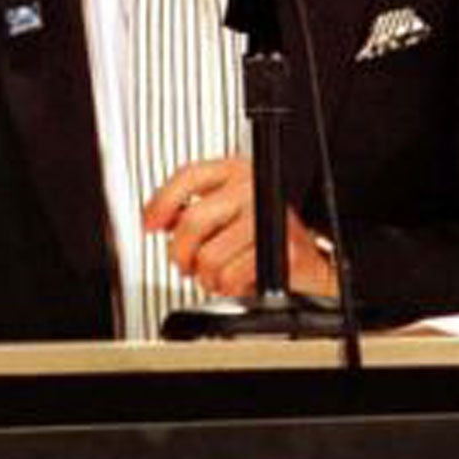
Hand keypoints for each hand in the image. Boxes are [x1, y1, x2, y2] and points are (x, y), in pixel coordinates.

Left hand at [142, 155, 336, 299]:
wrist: (308, 263)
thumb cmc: (262, 237)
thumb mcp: (227, 211)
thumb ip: (193, 208)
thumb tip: (160, 219)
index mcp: (236, 171)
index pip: (189, 176)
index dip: (162, 201)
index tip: (150, 224)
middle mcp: (253, 188)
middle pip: (193, 220)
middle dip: (180, 252)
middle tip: (185, 264)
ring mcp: (267, 217)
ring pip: (208, 256)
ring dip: (207, 276)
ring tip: (219, 274)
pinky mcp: (279, 250)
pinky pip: (231, 277)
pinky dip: (229, 287)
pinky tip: (238, 280)